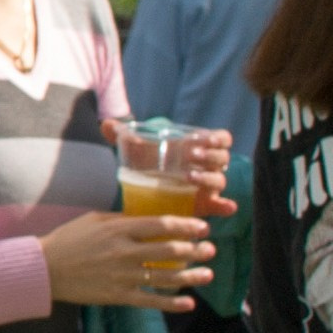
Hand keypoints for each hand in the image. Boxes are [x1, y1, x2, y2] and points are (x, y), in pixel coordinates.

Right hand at [41, 207, 214, 310]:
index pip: (162, 225)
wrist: (45, 269)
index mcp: (119, 230)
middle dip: (195, 250)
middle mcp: (125, 252)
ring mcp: (123, 276)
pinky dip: (171, 304)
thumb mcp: (94, 219)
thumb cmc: (68, 239)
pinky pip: (150, 301)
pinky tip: (188, 304)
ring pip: (165, 277)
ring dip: (191, 275)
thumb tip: (146, 217)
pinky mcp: (118, 296)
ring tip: (208, 273)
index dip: (186, 226)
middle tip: (210, 249)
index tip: (202, 227)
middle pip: (170, 251)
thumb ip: (121, 218)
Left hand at [101, 116, 234, 210]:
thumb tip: (106, 125)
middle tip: (191, 155)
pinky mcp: (204, 205)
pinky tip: (226, 207)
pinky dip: (225, 206)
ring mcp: (207, 186)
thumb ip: (122, 135)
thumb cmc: (147, 163)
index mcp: (199, 147)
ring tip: (190, 176)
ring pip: (219, 180)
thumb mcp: (136, 149)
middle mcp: (207, 166)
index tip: (205, 138)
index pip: (221, 139)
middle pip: (221, 158)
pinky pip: (220, 206)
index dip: (218, 138)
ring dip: (209, 177)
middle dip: (210, 155)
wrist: (143, 191)